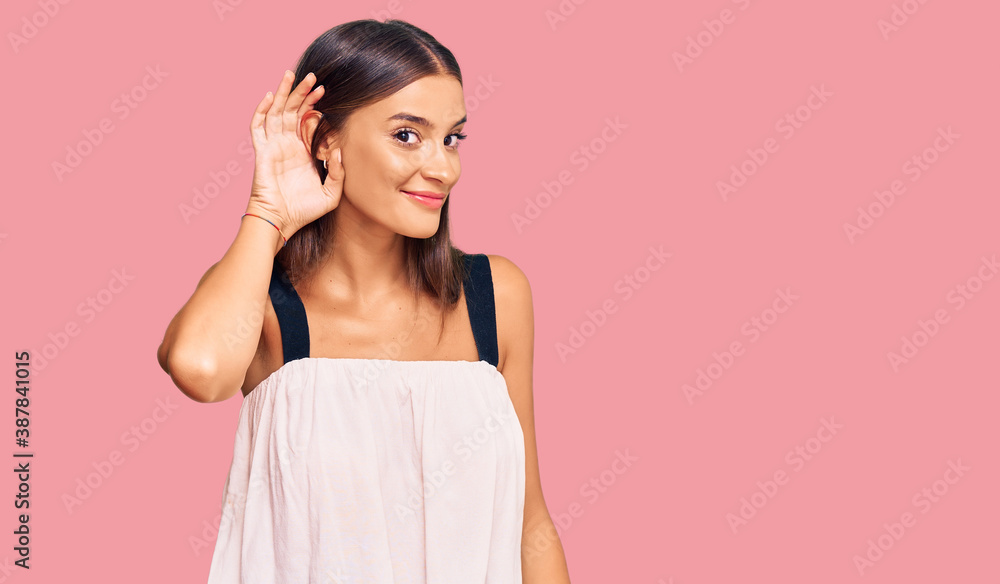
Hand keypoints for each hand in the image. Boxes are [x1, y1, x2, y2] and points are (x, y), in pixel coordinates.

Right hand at [245, 70, 343, 238]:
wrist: (280, 221)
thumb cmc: (304, 211)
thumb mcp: (331, 194)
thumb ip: (338, 173)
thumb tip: (339, 149)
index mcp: (304, 152)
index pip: (309, 121)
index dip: (316, 106)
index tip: (327, 93)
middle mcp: (288, 145)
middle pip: (294, 111)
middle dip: (303, 93)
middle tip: (314, 78)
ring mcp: (274, 146)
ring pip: (277, 112)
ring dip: (284, 93)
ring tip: (294, 75)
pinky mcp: (262, 151)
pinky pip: (258, 126)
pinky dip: (262, 110)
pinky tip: (270, 96)